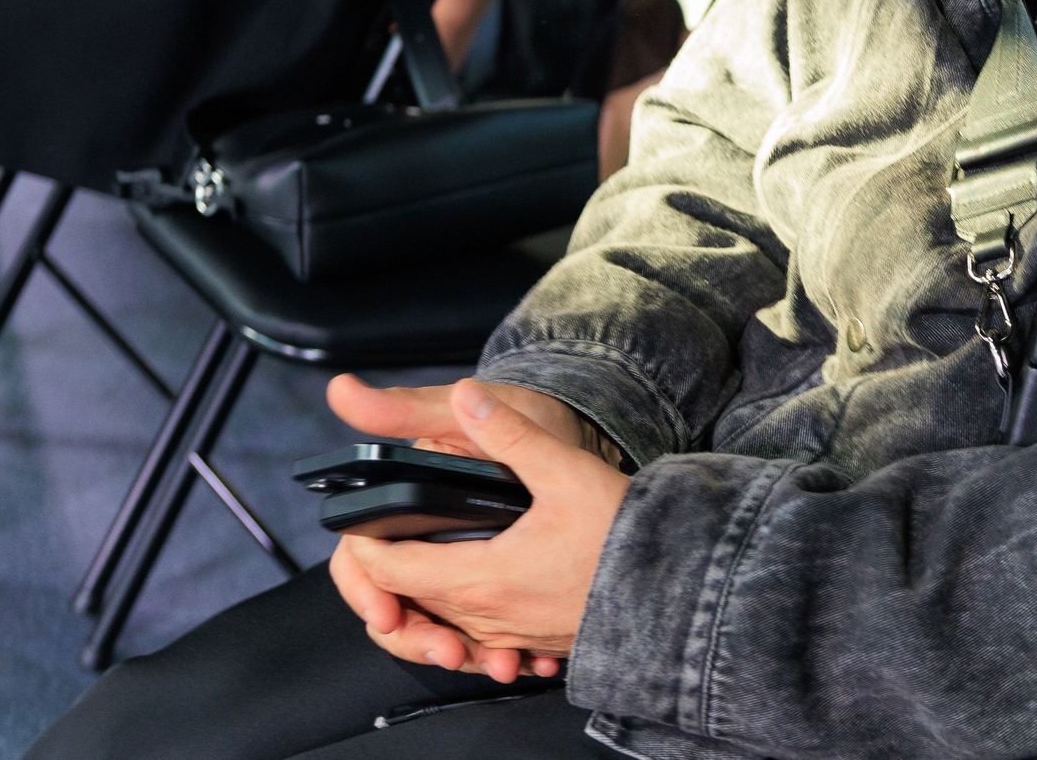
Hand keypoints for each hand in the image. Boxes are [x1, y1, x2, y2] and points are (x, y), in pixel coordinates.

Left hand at [327, 379, 629, 681]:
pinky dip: (462, 611)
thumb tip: (469, 396)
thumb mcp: (565, 471)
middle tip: (383, 527)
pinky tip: (477, 576)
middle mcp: (487, 617)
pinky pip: (477, 631)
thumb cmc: (623, 535)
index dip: (363, 543)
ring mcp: (510, 635)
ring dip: (422, 590)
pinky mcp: (532, 641)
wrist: (677, 586)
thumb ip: (509, 434)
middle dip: (386, 568)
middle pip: (407, 598)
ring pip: (441, 617)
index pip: (390, 570)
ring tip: (423, 549)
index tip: (360, 516)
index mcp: (482, 578)